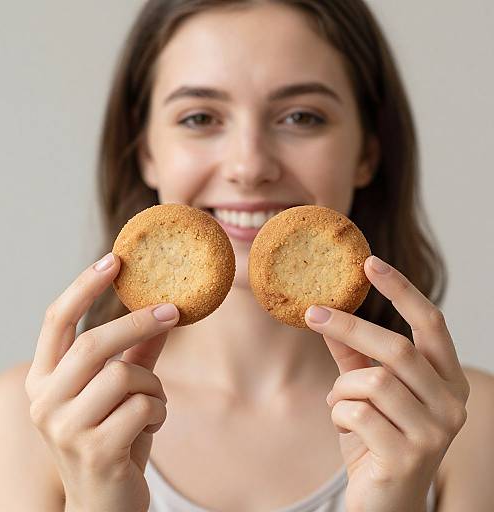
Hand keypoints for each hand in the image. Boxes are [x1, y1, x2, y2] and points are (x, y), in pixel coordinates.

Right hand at [25, 253, 178, 511]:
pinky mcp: (94, 450)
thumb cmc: (112, 437)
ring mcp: (65, 428)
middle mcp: (44, 401)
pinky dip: (159, 412)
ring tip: (151, 406)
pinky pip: (144, 406)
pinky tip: (149, 430)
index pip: (56, 321)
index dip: (83, 286)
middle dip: (140, 322)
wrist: (105, 506)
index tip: (114, 259)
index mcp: (44, 380)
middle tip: (173, 310)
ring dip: (153, 387)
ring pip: (125, 375)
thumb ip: (136, 351)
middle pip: (94, 342)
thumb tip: (164, 309)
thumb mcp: (120, 389)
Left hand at [305, 255, 469, 511]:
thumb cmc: (376, 438)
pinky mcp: (408, 457)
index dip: (401, 290)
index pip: (431, 324)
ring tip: (338, 403)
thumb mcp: (365, 389)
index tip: (369, 263)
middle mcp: (452, 404)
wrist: (384, 503)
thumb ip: (352, 353)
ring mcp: (435, 433)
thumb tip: (327, 310)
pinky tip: (344, 427)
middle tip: (312, 312)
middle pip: (398, 348)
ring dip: (342, 389)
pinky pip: (357, 413)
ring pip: (373, 381)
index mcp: (447, 380)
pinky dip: (339, 413)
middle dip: (349, 326)